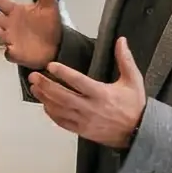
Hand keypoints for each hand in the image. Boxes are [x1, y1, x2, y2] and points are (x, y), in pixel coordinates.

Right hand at [0, 0, 61, 68]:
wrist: (58, 45)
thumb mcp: (49, 4)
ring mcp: (11, 39)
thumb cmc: (49, 24)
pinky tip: (11, 48)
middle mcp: (10, 24)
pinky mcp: (16, 53)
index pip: (1, 3)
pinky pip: (10, 53)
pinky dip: (9, 51)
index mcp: (15, 11)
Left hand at [29, 36, 145, 146]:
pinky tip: (45, 105)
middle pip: (63, 96)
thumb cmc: (134, 105)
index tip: (50, 65)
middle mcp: (90, 108)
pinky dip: (52, 113)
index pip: (78, 82)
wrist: (138, 132)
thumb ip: (125, 60)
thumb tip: (121, 40)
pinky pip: (62, 122)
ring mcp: (84, 121)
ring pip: (59, 109)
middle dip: (46, 85)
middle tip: (33, 76)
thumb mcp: (133, 80)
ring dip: (45, 98)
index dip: (63, 73)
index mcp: (102, 94)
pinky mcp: (82, 131)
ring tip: (34, 87)